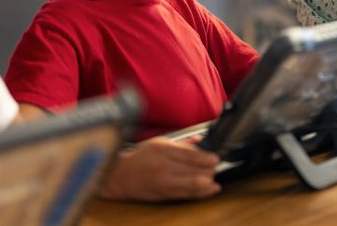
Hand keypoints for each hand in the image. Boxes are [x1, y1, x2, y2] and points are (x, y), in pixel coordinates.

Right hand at [99, 136, 221, 201]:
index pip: (191, 155)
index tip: (216, 159)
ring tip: (214, 179)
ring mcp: (164, 182)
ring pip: (193, 184)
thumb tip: (201, 141)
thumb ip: (182, 143)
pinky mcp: (164, 194)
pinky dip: (202, 192)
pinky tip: (212, 189)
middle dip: (210, 170)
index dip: (207, 158)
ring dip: (208, 182)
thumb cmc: (141, 157)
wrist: (120, 176)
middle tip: (215, 168)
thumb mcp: (161, 143)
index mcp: (164, 149)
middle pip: (195, 170)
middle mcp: (165, 166)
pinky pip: (187, 194)